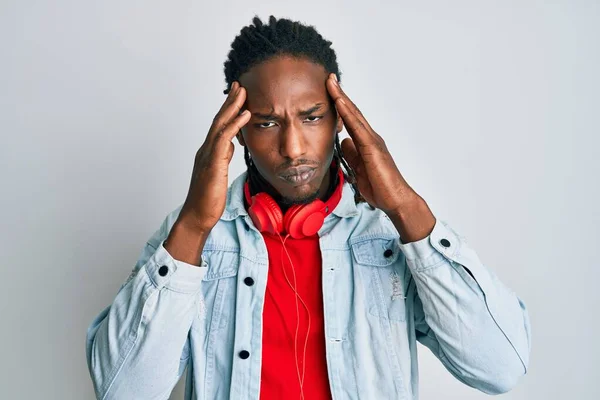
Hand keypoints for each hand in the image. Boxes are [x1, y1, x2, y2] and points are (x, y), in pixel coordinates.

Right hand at [178, 81, 250, 233]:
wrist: (197, 216)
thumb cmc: (208, 199)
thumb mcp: (218, 173)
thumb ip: (223, 157)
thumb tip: (231, 145)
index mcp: (208, 152)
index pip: (219, 126)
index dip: (228, 110)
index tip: (238, 96)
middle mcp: (206, 150)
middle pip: (219, 119)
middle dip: (230, 101)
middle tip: (240, 84)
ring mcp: (208, 155)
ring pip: (220, 125)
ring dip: (232, 107)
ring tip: (243, 92)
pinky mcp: (212, 163)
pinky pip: (224, 139)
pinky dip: (235, 124)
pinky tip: (245, 114)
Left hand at [326, 74, 419, 214]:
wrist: (396, 200)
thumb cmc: (380, 188)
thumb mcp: (359, 169)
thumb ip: (352, 155)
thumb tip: (344, 143)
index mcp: (366, 144)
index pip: (350, 121)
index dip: (340, 106)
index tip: (330, 92)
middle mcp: (370, 139)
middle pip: (353, 112)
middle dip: (340, 95)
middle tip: (330, 78)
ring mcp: (373, 141)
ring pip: (355, 115)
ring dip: (342, 98)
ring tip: (332, 83)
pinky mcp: (373, 148)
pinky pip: (358, 127)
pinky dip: (349, 114)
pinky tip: (340, 103)